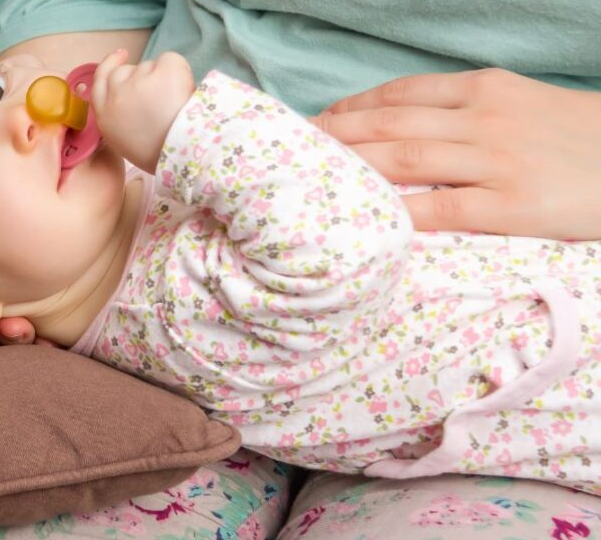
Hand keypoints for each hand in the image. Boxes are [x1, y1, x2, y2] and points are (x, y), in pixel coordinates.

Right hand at [91, 49, 194, 173]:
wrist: (181, 154)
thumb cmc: (157, 154)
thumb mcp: (124, 141)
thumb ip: (119, 118)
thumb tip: (131, 101)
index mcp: (105, 116)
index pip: (100, 80)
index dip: (109, 65)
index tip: (120, 57)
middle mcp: (117, 95)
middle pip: (122, 71)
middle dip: (138, 76)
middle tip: (156, 82)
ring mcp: (139, 80)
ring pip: (148, 66)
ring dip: (160, 78)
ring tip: (173, 104)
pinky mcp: (163, 71)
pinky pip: (170, 61)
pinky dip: (179, 72)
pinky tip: (184, 92)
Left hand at [314, 69, 600, 239]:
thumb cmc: (579, 138)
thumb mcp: (523, 103)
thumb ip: (466, 111)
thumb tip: (403, 126)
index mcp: (485, 89)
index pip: (400, 93)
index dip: (350, 107)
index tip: (315, 121)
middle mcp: (484, 118)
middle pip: (390, 122)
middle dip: (334, 136)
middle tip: (291, 151)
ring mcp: (497, 161)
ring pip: (405, 159)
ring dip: (351, 167)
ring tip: (310, 179)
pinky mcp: (513, 206)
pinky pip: (441, 209)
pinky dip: (397, 213)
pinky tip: (364, 220)